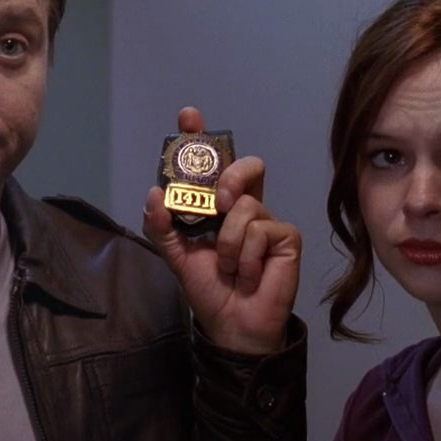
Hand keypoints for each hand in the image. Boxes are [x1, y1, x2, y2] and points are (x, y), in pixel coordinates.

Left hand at [143, 107, 300, 354]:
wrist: (232, 324)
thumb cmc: (210, 289)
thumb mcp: (176, 256)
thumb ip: (161, 227)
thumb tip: (154, 193)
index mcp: (217, 206)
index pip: (211, 164)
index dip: (201, 137)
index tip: (189, 116)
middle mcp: (245, 206)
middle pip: (247, 166)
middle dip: (231, 176)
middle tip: (219, 203)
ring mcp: (268, 220)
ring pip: (247, 207)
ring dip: (230, 244)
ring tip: (230, 269)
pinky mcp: (286, 238)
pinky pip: (263, 231)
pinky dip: (247, 258)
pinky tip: (248, 276)